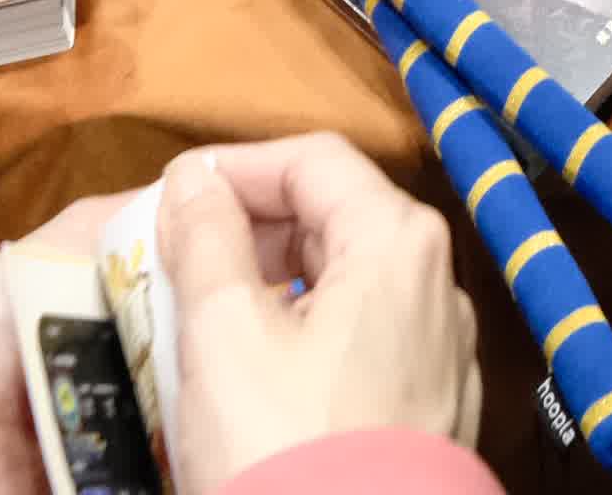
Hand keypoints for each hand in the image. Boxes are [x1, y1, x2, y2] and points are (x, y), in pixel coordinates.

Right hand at [162, 138, 480, 490]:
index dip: (234, 168)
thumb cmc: (286, 451)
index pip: (312, 160)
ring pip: (345, 284)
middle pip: (333, 218)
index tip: (171, 197)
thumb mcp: (222, 331)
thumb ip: (204, 238)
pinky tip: (252, 373)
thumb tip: (193, 182)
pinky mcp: (428, 409)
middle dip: (249, 230)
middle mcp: (436, 286)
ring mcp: (439, 353)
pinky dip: (303, 336)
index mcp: (398, 242)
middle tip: (174, 259)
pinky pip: (360, 343)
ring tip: (202, 317)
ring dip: (271, 285)